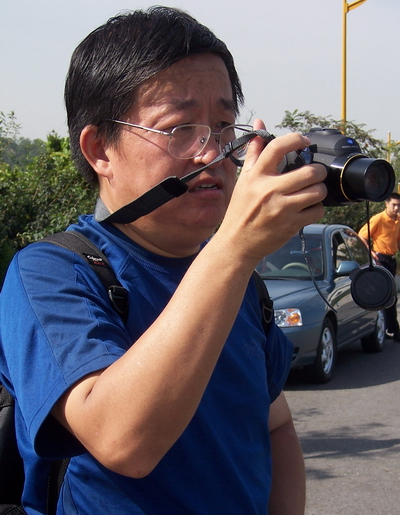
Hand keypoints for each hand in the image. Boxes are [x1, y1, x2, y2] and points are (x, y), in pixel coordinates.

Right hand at [218, 119, 326, 266]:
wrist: (237, 242)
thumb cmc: (240, 210)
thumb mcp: (244, 179)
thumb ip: (255, 151)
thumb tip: (259, 122)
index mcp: (256, 176)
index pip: (278, 147)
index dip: (296, 139)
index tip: (304, 141)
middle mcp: (269, 190)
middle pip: (309, 172)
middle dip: (318, 171)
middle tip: (315, 173)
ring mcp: (282, 208)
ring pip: (317, 192)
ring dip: (319, 190)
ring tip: (312, 192)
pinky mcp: (291, 225)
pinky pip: (317, 211)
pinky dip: (316, 208)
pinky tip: (307, 208)